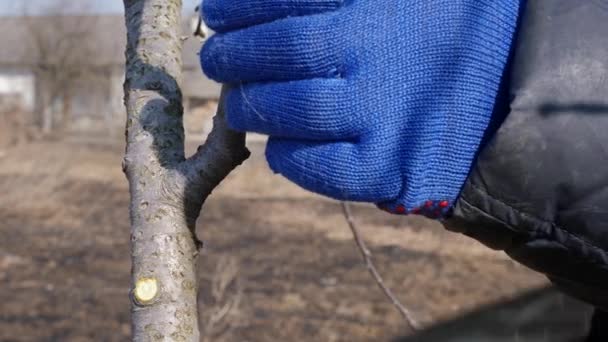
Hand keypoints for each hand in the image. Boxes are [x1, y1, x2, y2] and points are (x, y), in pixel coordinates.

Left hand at [200, 0, 521, 217]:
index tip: (217, 12)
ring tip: (238, 104)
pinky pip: (323, 170)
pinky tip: (278, 147)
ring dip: (249, 108)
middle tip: (217, 59)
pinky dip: (289, 159)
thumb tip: (256, 8)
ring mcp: (388, 116)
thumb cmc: (444, 29)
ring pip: (292, 112)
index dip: (239, 7)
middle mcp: (381, 56)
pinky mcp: (393, 169)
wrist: (513, 89)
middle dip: (233, 56)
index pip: (285, 2)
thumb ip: (337, 1)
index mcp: (378, 5)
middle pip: (281, 54)